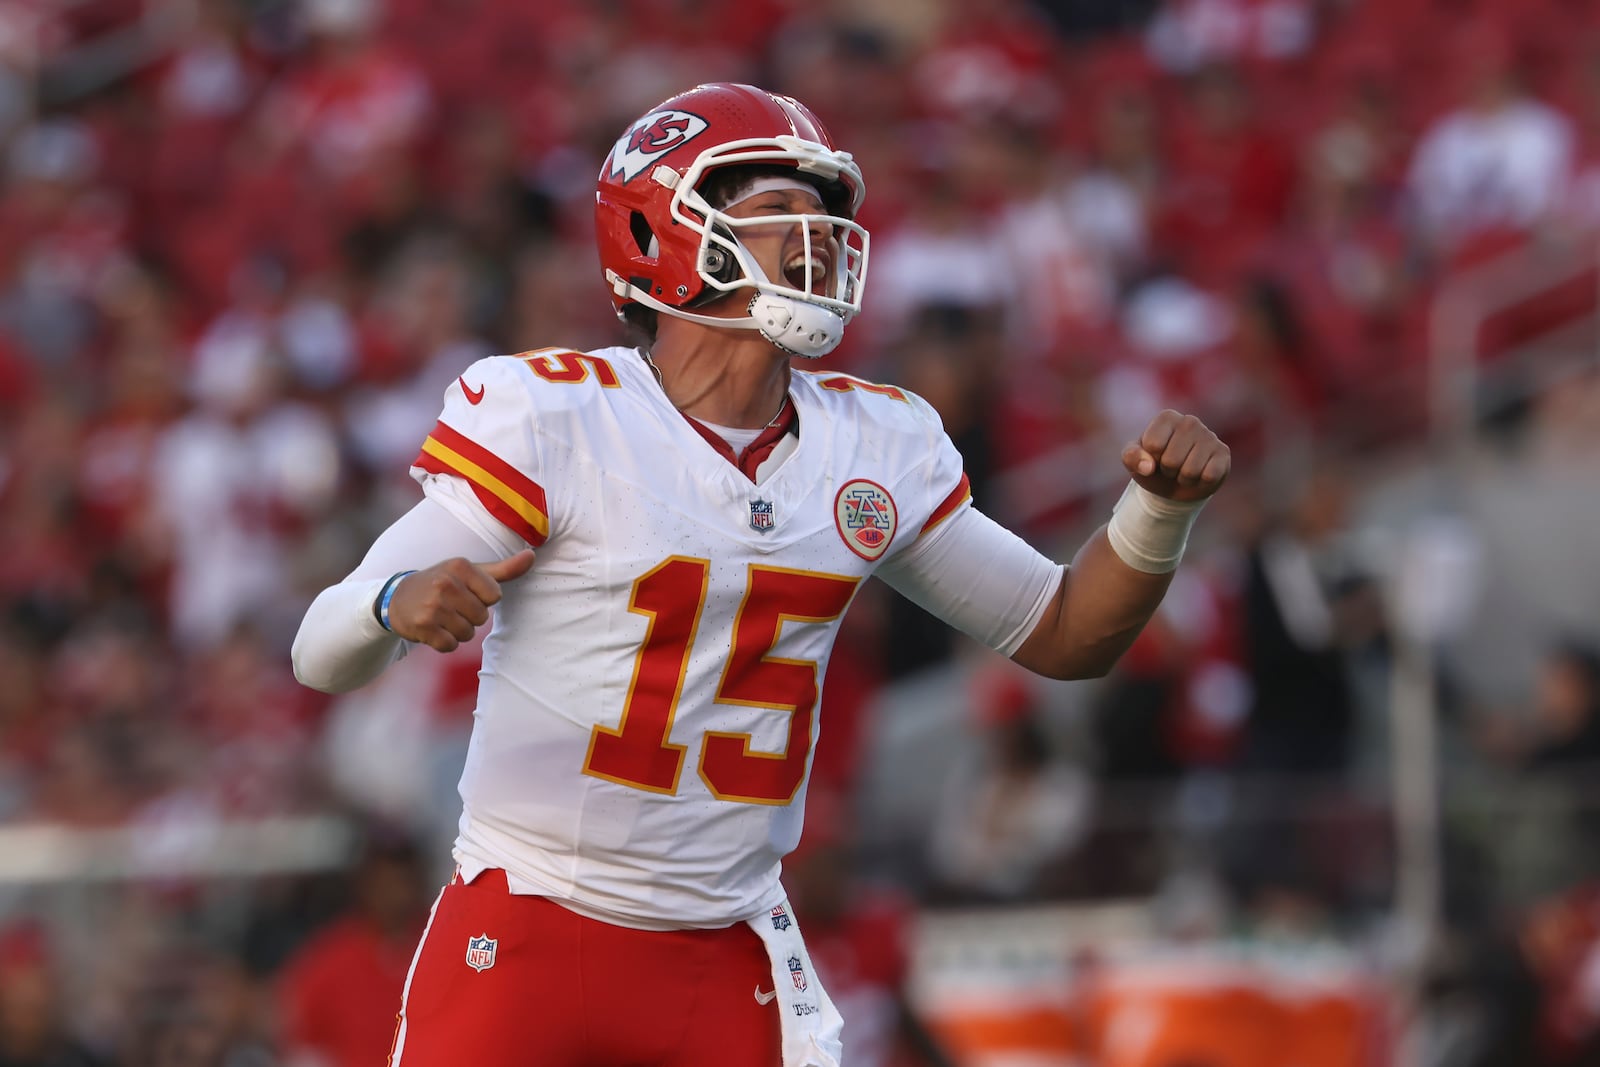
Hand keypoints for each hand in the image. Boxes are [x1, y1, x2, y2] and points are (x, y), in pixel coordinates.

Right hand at [385, 550, 535, 650]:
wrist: (397, 598)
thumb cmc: (443, 584)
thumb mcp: (470, 572)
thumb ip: (503, 569)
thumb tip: (532, 556)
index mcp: (461, 566)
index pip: (495, 596)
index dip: (483, 599)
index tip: (465, 593)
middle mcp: (445, 583)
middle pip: (482, 617)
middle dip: (469, 617)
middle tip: (450, 607)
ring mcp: (432, 606)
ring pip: (467, 633)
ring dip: (457, 631)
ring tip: (441, 617)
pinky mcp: (422, 626)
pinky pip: (449, 646)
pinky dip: (444, 643)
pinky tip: (432, 629)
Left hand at [1121, 410, 1229, 503]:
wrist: (1174, 485)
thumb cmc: (1152, 467)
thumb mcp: (1134, 462)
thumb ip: (1131, 458)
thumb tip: (1148, 466)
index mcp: (1167, 418)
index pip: (1153, 445)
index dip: (1150, 459)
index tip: (1155, 457)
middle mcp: (1190, 421)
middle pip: (1171, 460)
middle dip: (1168, 471)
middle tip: (1170, 467)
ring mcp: (1209, 436)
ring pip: (1190, 470)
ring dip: (1184, 478)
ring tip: (1183, 471)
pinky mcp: (1223, 453)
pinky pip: (1209, 476)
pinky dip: (1200, 482)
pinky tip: (1200, 475)